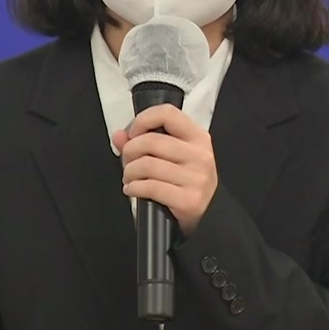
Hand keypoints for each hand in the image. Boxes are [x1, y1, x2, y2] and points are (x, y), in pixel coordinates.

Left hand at [112, 104, 217, 236]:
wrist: (209, 215)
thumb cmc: (187, 182)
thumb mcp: (173, 157)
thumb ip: (144, 141)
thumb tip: (119, 136)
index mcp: (197, 137)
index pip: (167, 114)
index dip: (143, 120)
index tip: (133, 133)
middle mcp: (200, 155)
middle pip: (151, 141)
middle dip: (130, 152)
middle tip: (128, 161)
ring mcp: (196, 178)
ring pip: (147, 165)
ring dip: (129, 172)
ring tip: (130, 178)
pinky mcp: (189, 200)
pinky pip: (150, 187)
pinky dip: (134, 188)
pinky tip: (133, 189)